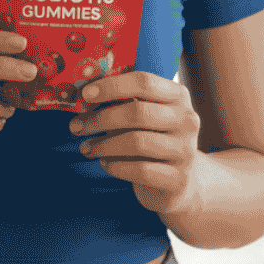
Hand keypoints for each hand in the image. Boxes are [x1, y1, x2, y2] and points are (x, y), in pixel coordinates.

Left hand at [69, 71, 200, 213]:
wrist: (181, 181)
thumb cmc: (154, 139)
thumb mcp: (145, 115)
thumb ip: (121, 102)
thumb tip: (84, 95)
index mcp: (177, 96)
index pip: (144, 82)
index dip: (111, 86)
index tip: (85, 95)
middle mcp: (187, 120)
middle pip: (138, 112)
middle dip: (101, 119)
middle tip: (76, 126)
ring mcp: (184, 150)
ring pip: (137, 142)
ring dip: (104, 145)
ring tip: (86, 148)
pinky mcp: (177, 179)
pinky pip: (140, 170)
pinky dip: (116, 166)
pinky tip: (105, 163)